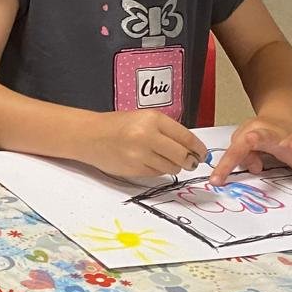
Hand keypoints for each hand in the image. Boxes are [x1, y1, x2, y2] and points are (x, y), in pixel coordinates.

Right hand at [84, 110, 209, 180]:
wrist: (89, 136)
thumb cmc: (116, 126)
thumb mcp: (143, 118)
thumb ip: (166, 131)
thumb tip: (191, 148)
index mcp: (153, 119)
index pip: (186, 138)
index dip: (198, 148)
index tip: (202, 154)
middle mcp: (148, 136)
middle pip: (182, 156)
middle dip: (189, 161)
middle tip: (190, 162)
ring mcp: (140, 154)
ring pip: (171, 167)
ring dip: (173, 166)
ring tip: (163, 159)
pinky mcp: (134, 169)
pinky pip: (157, 173)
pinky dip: (158, 170)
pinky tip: (148, 162)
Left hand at [210, 116, 291, 183]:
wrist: (285, 117)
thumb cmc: (262, 133)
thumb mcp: (245, 141)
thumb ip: (245, 156)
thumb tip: (253, 168)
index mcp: (252, 134)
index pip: (236, 151)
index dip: (225, 165)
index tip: (216, 180)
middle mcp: (271, 135)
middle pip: (265, 137)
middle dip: (259, 139)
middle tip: (250, 139)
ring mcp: (290, 139)